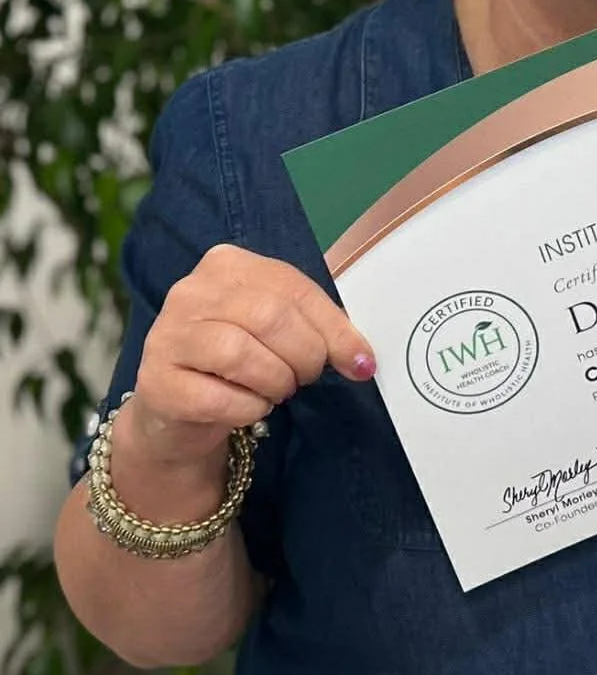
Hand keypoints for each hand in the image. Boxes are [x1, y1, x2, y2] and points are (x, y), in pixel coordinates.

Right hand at [128, 244, 375, 468]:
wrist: (178, 410)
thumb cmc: (237, 362)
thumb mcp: (279, 332)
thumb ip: (318, 330)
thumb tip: (362, 359)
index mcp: (226, 264)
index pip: (293, 287)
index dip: (334, 328)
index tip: (360, 363)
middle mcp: (190, 291)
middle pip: (270, 316)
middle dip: (305, 356)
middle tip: (306, 378)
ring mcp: (167, 334)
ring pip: (241, 353)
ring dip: (276, 382)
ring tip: (278, 391)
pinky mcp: (156, 381)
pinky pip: (217, 397)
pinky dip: (249, 408)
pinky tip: (251, 408)